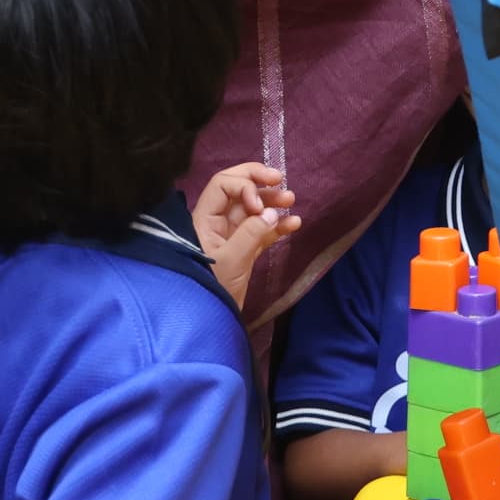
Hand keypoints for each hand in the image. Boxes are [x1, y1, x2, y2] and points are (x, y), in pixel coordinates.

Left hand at [193, 161, 300, 297]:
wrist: (209, 321)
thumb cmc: (212, 287)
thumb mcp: (232, 260)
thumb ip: (252, 233)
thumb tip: (271, 212)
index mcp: (205, 219)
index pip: (223, 185)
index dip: (245, 187)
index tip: (260, 205)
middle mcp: (217, 222)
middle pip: (238, 190)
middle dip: (259, 182)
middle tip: (280, 179)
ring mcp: (232, 236)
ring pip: (253, 209)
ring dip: (272, 202)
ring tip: (291, 201)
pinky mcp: (244, 250)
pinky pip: (262, 230)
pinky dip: (277, 226)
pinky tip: (294, 224)